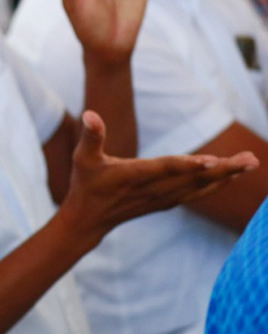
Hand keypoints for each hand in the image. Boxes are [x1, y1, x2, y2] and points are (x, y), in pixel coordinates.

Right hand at [60, 110, 256, 239]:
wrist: (89, 220)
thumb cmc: (85, 184)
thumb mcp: (83, 157)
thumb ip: (91, 135)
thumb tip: (90, 113)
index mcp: (135, 175)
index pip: (166, 169)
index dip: (188, 165)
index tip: (213, 161)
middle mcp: (154, 189)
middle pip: (194, 178)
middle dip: (224, 169)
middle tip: (251, 160)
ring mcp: (163, 197)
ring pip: (201, 186)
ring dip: (227, 175)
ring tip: (250, 163)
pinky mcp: (167, 201)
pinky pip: (198, 192)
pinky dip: (217, 184)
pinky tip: (231, 176)